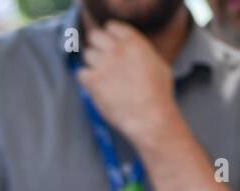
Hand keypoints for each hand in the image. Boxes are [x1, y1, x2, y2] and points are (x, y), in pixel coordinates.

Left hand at [78, 21, 178, 148]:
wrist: (150, 116)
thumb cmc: (158, 95)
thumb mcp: (158, 65)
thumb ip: (142, 55)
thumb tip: (135, 55)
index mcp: (134, 42)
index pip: (112, 27)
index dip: (109, 35)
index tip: (108, 43)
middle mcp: (117, 49)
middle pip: (95, 36)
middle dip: (97, 46)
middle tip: (100, 58)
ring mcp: (103, 64)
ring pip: (87, 54)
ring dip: (92, 64)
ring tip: (101, 76)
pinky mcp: (93, 81)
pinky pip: (80, 73)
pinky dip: (86, 80)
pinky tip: (95, 87)